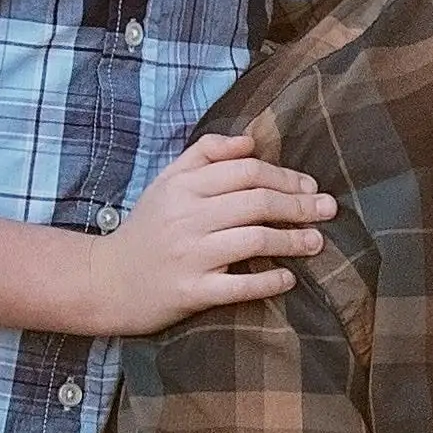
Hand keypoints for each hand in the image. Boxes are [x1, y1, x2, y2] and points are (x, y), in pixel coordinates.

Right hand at [85, 131, 333, 333]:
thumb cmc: (147, 228)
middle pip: (256, 203)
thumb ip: (207, 154)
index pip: (247, 172)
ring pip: (253, 240)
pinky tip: (289, 278)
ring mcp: (189, 256)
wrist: (104, 281)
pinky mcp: (190, 291)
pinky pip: (238, 286)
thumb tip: (251, 141)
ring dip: (292, 241)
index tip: (310, 186)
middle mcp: (186, 217)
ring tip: (316, 242)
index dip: (285, 177)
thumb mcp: (168, 181)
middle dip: (299, 205)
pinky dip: (268, 281)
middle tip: (328, 209)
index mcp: (184, 186)